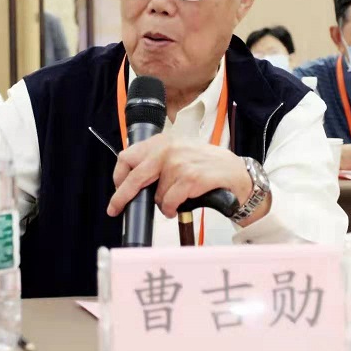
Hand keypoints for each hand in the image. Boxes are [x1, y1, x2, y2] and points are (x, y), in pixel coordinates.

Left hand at [108, 135, 252, 218]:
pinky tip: (177, 207)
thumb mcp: (178, 153)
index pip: (128, 156)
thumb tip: (131, 182)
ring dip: (161, 203)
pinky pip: (169, 202)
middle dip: (122, 196)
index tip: (118, 187)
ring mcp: (179, 163)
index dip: (119, 175)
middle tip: (115, 209)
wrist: (235, 172)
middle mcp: (168, 149)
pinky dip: (170, 210)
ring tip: (174, 200)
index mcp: (162, 141)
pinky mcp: (190, 179)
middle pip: (134, 176)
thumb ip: (156, 161)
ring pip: (156, 195)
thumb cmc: (205, 165)